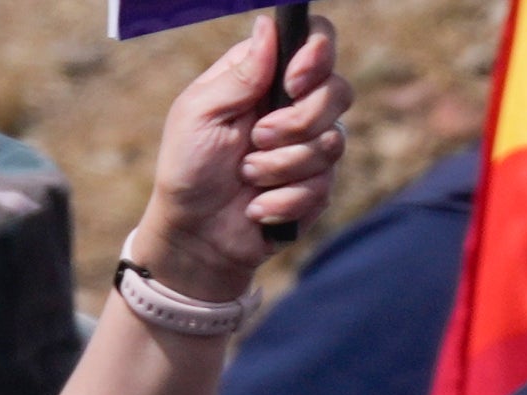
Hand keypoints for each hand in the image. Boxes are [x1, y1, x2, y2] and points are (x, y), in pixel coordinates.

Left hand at [132, 13, 349, 303]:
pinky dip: (284, 198)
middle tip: (258, 138)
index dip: (316, 54)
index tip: (293, 81)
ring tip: (247, 176)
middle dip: (299, 121)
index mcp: (262, 77)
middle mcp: (292, 107)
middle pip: (337, 91)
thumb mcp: (201, 112)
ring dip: (281, 166)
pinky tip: (258, 205)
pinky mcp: (318, 186)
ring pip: (332, 143)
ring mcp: (309, 147)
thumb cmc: (188, 167)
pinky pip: (324, 185)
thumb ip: (240, 74)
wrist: (198, 234)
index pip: (312, 42)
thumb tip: (269, 28)